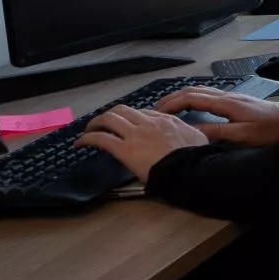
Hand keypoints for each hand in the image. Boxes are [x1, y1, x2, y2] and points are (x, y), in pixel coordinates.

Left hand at [80, 105, 210, 180]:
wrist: (190, 169)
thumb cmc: (196, 158)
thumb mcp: (198, 138)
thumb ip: (188, 132)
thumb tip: (189, 134)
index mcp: (166, 120)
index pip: (142, 112)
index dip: (130, 118)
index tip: (125, 125)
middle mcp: (148, 123)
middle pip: (121, 111)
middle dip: (109, 116)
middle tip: (102, 124)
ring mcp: (135, 135)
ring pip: (108, 119)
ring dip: (95, 123)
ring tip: (88, 131)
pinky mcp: (124, 149)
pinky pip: (100, 138)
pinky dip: (87, 138)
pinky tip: (80, 144)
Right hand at [163, 88, 278, 145]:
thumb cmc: (270, 131)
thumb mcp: (242, 135)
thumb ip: (217, 131)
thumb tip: (191, 130)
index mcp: (226, 103)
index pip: (192, 98)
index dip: (172, 104)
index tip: (157, 112)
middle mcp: (227, 96)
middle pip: (193, 91)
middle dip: (172, 98)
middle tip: (155, 110)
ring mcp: (231, 97)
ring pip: (200, 91)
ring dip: (181, 97)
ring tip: (167, 108)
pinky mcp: (235, 101)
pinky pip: (208, 96)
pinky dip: (193, 99)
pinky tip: (190, 108)